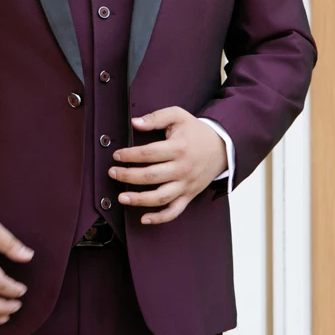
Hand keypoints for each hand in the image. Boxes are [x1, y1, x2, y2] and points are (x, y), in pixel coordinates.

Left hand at [109, 107, 227, 224]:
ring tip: (121, 197)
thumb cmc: (195, 131)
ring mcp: (186, 184)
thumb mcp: (178, 116)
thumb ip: (156, 117)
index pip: (148, 153)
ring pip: (160, 197)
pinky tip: (144, 219)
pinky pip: (175, 211)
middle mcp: (182, 168)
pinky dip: (160, 218)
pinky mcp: (189, 195)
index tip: (116, 155)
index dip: (129, 155)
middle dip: (128, 176)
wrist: (221, 147)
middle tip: (112, 173)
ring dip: (139, 200)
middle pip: (151, 176)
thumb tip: (135, 122)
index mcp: (178, 148)